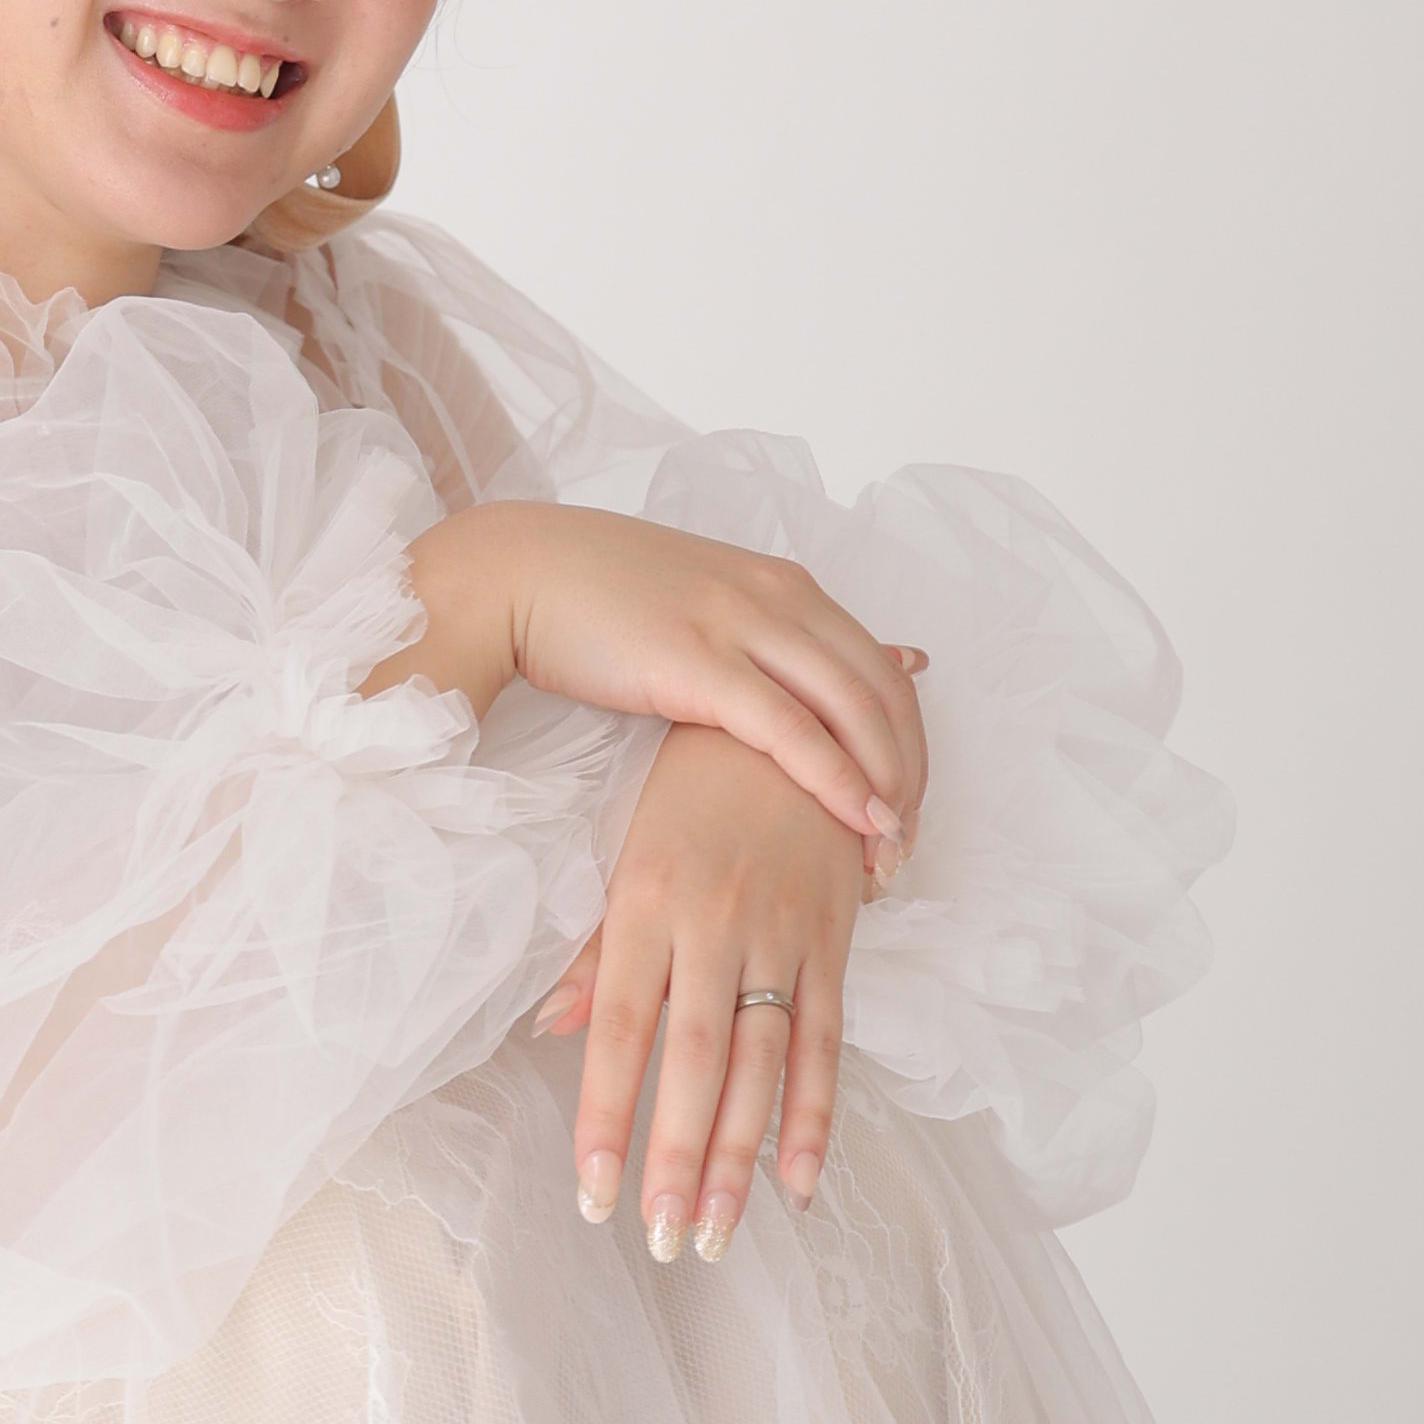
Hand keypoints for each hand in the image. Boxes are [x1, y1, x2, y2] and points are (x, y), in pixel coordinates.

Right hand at [391, 501, 929, 871]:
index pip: (883, 668)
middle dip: (910, 773)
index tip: (906, 806)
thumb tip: (876, 663)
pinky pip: (793, 729)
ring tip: (889, 850)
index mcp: (782, 585)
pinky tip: (856, 821)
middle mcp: (778, 595)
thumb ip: (780, 635)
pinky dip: (837, 779)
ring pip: (856, 710)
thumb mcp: (709, 604)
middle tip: (906, 843)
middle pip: (885, 692)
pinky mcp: (699, 661)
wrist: (513, 574)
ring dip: (886, 785)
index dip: (910, 742)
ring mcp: (741, 623)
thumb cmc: (599, 600)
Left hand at [530, 723, 868, 1254]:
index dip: (607, 1114)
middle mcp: (715, 923)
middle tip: (660, 1241)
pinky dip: (816, 1114)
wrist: (786, 716)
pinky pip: (827, 1040)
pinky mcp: (833, 939)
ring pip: (761, 1063)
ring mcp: (781, 933)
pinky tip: (800, 1182)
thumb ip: (594, 950)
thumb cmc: (688, 793)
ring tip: (713, 1235)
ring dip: (739, 1157)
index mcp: (647, 901)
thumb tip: (547, 1028)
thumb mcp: (628, 856)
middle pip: (695, 1059)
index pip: (620, 1028)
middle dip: (676, 1157)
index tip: (592, 1194)